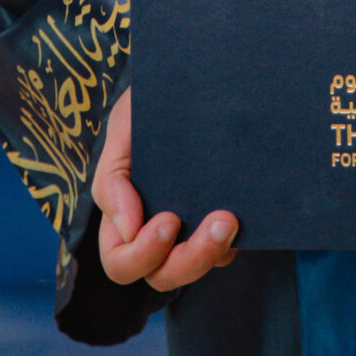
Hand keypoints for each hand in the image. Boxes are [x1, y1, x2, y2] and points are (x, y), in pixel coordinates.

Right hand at [92, 88, 239, 290]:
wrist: (185, 80)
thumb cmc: (145, 107)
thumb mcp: (122, 130)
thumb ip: (112, 179)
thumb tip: (128, 228)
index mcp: (121, 216)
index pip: (120, 262)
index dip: (143, 254)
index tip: (170, 219)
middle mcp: (152, 231)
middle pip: (160, 276)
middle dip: (190, 258)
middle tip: (220, 222)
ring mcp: (185, 230)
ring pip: (193, 269)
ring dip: (213, 253)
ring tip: (232, 220)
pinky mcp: (213, 222)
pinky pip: (222, 253)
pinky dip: (231, 245)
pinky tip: (243, 222)